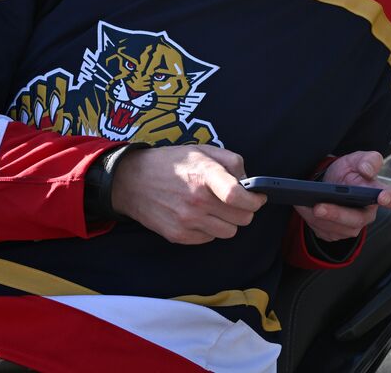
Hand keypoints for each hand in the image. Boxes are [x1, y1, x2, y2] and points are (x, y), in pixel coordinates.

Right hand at [109, 145, 265, 244]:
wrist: (132, 181)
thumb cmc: (171, 164)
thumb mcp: (203, 150)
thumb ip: (233, 163)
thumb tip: (250, 182)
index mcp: (205, 174)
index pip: (238, 196)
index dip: (255, 200)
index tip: (258, 198)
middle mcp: (197, 200)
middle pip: (241, 218)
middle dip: (244, 210)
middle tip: (237, 202)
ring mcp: (187, 220)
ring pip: (229, 232)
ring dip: (229, 222)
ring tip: (217, 209)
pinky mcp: (178, 235)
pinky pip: (210, 239)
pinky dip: (211, 230)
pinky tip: (200, 216)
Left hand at [296, 151, 390, 242]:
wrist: (330, 183)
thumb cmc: (348, 172)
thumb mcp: (355, 159)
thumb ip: (367, 160)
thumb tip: (368, 170)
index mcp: (378, 193)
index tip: (383, 197)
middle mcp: (368, 213)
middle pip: (357, 219)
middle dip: (337, 214)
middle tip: (319, 206)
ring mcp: (353, 226)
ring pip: (339, 229)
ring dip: (322, 219)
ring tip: (308, 206)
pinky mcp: (338, 233)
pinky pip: (326, 232)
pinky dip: (314, 222)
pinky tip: (307, 210)